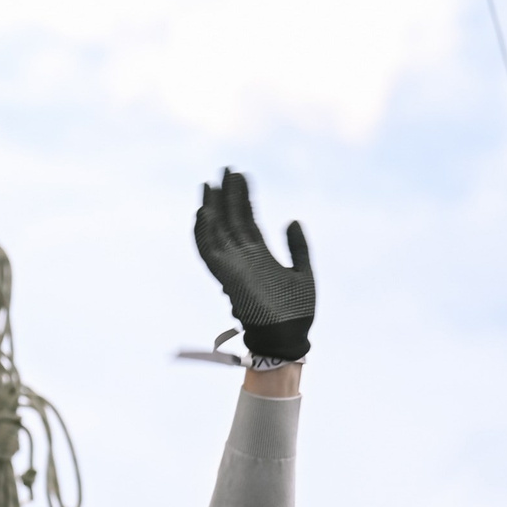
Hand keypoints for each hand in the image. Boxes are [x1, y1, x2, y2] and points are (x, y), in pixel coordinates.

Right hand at [193, 170, 313, 362]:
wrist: (289, 337)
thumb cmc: (297, 312)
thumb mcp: (303, 273)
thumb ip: (298, 247)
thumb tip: (293, 220)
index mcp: (259, 255)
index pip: (247, 219)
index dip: (243, 198)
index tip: (241, 175)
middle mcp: (242, 257)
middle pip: (230, 219)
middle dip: (228, 195)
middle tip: (226, 169)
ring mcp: (232, 265)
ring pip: (217, 230)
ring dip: (212, 207)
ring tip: (211, 184)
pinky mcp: (225, 275)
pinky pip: (208, 250)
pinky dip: (203, 231)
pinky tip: (203, 211)